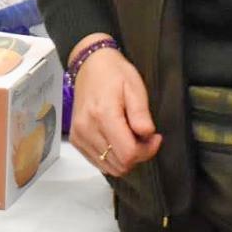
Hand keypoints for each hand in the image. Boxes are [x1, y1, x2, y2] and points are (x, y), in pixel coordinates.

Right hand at [68, 33, 161, 176]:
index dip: (147, 151)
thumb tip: (147, 136)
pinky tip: (117, 140)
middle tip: (144, 137)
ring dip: (125, 158)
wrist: (89, 64)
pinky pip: (98, 163)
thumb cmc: (113, 73)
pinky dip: (111, 157)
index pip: (128, 154)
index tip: (154, 137)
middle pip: (120, 164)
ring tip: (130, 137)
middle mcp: (87, 129)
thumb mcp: (134, 87)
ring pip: (109, 167)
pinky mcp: (76, 140)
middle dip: (137, 155)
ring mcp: (79, 136)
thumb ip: (141, 114)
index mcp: (103, 115)